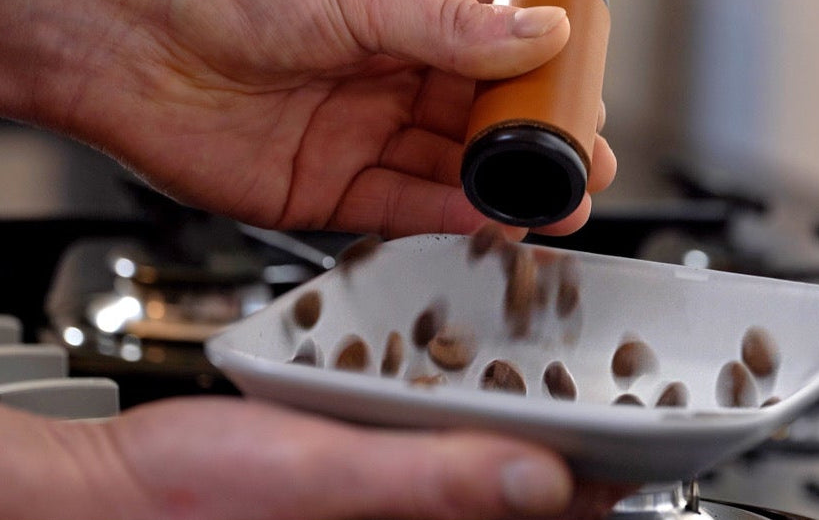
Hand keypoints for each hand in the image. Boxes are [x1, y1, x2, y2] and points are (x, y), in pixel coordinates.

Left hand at [1, 0, 615, 236]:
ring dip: (496, 188)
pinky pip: (392, 208)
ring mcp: (349, 135)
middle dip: (529, 145)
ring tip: (550, 199)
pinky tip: (483, 214)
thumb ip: (450, 24)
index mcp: (394, 15)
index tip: (580, 101)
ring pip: (440, 170)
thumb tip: (537, 30)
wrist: (117, 28)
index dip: (538, 79)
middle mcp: (377, 78)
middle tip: (580, 164)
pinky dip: (439, 214)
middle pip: (473, 120)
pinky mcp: (316, 189)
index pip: (489, 51)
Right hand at [1, 399, 631, 519]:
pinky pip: (436, 428)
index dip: (610, 484)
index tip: (656, 439)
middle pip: (523, 486)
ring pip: (486, 451)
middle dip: (575, 441)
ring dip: (529, 412)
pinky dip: (468, 395)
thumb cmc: (203, 495)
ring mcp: (391, 487)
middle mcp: (418, 514)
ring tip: (568, 361)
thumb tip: (549, 478)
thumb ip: (437, 478)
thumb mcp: (331, 477)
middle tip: (621, 387)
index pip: (545, 518)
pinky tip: (476, 358)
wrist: (120, 483)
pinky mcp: (364, 455)